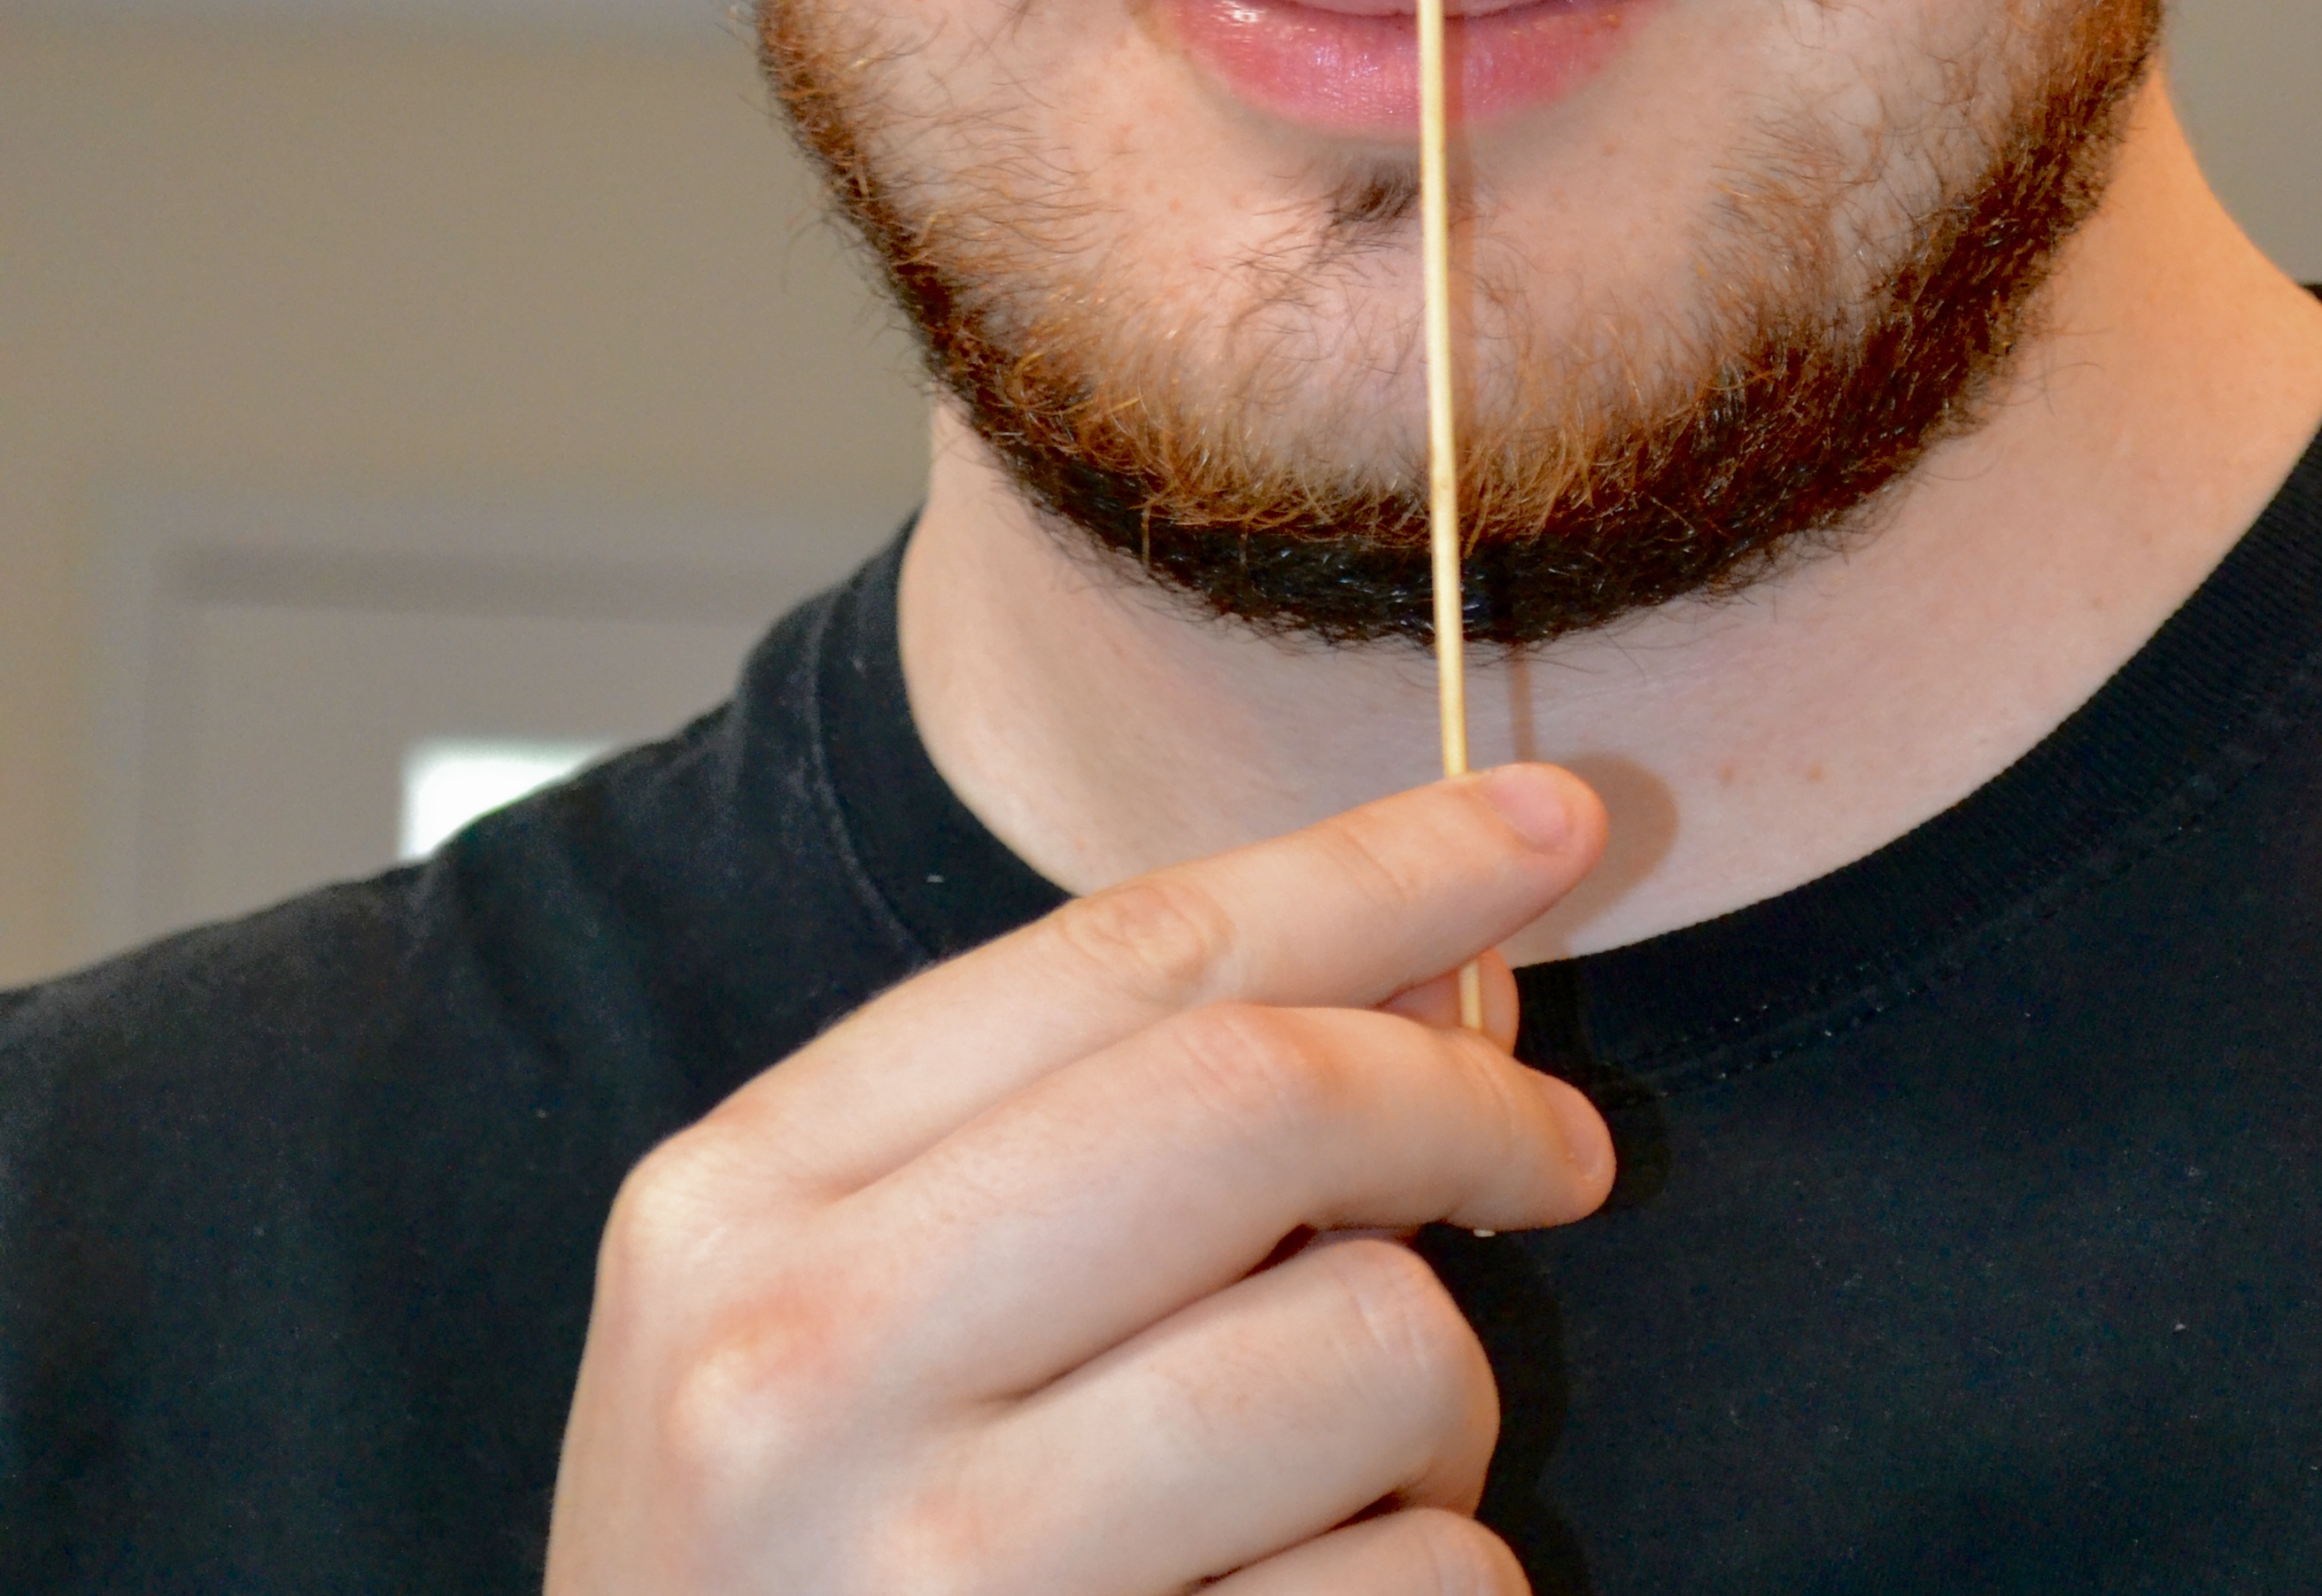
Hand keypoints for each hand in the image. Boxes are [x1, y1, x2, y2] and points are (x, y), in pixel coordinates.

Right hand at [545, 764, 1612, 1594]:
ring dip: (1443, 1408)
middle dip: (1464, 1095)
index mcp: (738, 1209)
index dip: (1378, 865)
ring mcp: (945, 1581)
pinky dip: (1433, 1590)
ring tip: (1350, 1485)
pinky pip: (1425, 1590)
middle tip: (1557, 1146)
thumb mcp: (843, 1325)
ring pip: (1379, 1346)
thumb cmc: (811, 1590)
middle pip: (1261, 1098)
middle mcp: (805, 1375)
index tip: (1547, 828)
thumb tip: (1435, 967)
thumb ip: (1080, 1131)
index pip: (1131, 951)